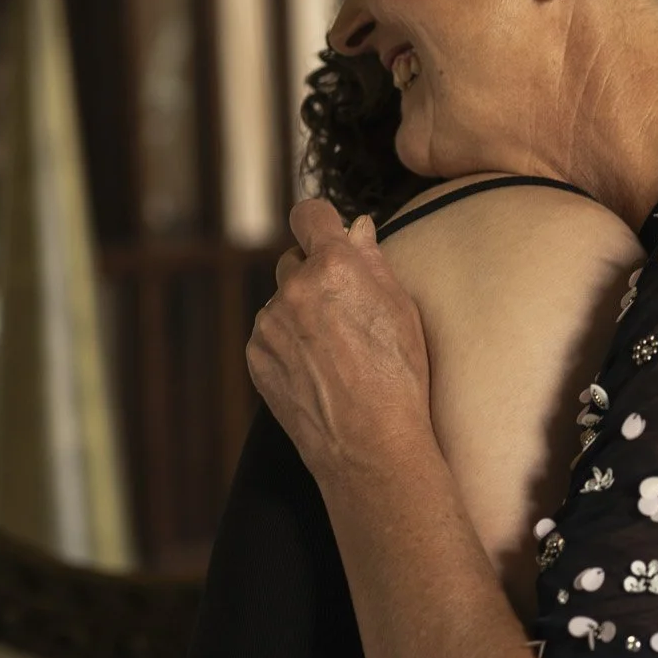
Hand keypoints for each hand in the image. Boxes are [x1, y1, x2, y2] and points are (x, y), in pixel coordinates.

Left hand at [246, 199, 437, 479]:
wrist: (370, 444)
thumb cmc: (398, 377)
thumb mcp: (401, 310)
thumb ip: (373, 261)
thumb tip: (356, 228)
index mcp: (334, 266)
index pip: (309, 214)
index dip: (320, 221)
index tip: (328, 233)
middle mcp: (293, 287)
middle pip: (294, 260)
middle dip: (314, 274)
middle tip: (344, 309)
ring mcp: (269, 323)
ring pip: (281, 301)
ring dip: (300, 312)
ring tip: (334, 351)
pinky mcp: (255, 354)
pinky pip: (270, 334)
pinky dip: (287, 343)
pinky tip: (317, 370)